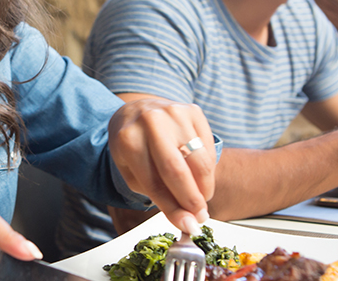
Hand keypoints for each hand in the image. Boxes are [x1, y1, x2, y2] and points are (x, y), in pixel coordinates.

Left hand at [108, 97, 215, 234]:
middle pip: (179, 171)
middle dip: (193, 201)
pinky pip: (209, 148)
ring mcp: (174, 113)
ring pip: (200, 161)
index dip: (173, 209)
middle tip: (200, 218)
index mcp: (129, 140)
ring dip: (205, 187)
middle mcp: (152, 122)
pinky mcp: (193, 111)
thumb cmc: (133, 145)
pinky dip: (208, 168)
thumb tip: (187, 219)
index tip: (188, 226)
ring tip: (200, 199)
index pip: (154, 183)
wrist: (136, 110)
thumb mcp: (132, 170)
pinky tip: (199, 176)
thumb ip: (157, 194)